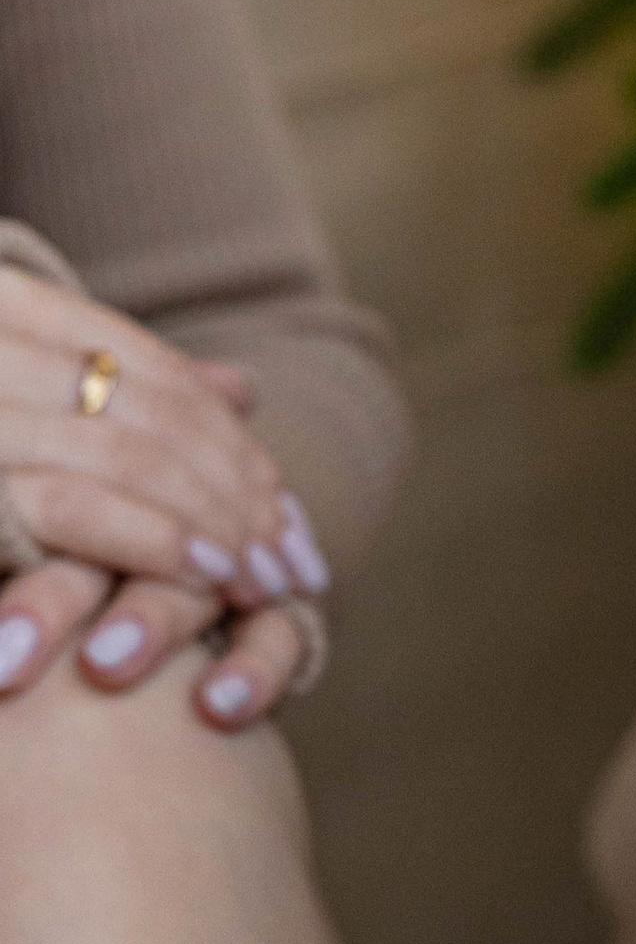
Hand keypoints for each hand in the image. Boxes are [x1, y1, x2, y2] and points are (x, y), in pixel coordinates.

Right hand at [0, 266, 326, 725]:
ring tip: (269, 581)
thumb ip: (108, 375)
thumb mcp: (17, 381)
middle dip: (237, 488)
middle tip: (299, 560)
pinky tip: (206, 576)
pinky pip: (69, 503)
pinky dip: (149, 539)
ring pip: (124, 451)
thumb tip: (239, 388)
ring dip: (213, 521)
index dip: (223, 434)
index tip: (284, 503)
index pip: (135, 362)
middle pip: (146, 408)